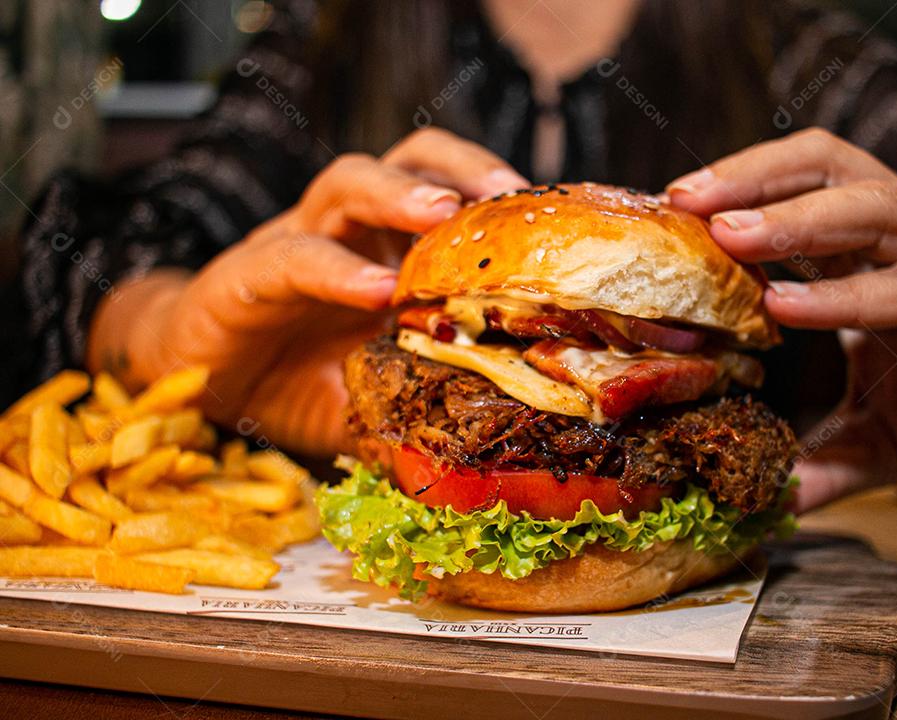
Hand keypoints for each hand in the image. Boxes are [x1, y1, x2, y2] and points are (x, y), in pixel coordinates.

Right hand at [89, 128, 527, 455]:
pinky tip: (371, 289)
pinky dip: (334, 268)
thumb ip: (426, 408)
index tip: (555, 216)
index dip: (500, 199)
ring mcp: (297, 243)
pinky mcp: (245, 275)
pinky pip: (292, 256)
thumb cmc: (299, 381)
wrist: (200, 384)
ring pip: (349, 182)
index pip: (452, 198)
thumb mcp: (379, 398)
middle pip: (410, 163)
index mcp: (391, 251)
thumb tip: (494, 446)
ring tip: (442, 212)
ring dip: (400, 194)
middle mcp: (351, 233)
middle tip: (510, 193)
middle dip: (463, 169)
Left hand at [667, 128, 896, 511]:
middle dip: (751, 178)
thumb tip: (764, 498)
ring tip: (727, 233)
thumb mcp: (881, 443)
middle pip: (826, 169)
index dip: (733, 201)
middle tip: (683, 200)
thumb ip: (822, 462)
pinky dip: (854, 294)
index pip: (795, 200)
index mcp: (875, 260)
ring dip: (794, 218)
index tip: (668, 219)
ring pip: (873, 205)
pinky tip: (793, 307)